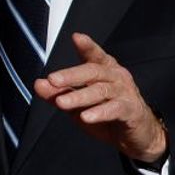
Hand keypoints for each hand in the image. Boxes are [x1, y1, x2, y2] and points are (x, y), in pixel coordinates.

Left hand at [33, 33, 166, 162]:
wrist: (136, 136)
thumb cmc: (108, 115)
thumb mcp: (79, 104)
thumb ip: (60, 93)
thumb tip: (39, 84)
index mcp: (104, 70)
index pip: (94, 55)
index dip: (87, 46)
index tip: (76, 37)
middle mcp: (116, 76)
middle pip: (93, 71)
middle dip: (71, 75)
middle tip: (52, 80)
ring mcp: (125, 92)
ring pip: (101, 91)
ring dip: (79, 96)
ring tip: (61, 102)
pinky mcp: (132, 110)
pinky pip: (115, 109)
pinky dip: (100, 112)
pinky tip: (86, 117)